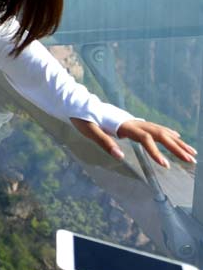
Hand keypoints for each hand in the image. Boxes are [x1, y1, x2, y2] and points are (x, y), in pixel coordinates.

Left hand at [70, 118, 196, 167]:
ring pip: (161, 131)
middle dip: (176, 148)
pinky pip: (155, 128)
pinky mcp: (132, 122)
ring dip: (177, 142)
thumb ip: (104, 142)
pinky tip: (176, 137)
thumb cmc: (82, 117)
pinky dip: (168, 134)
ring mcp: (134, 121)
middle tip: (191, 160)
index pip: (146, 139)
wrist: (78, 103)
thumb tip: (120, 156)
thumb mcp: (88, 130)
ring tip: (192, 153)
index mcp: (124, 125)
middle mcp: (133, 122)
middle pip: (160, 134)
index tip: (166, 166)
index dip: (157, 152)